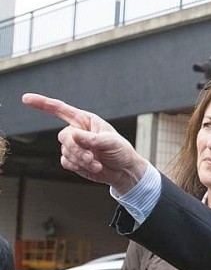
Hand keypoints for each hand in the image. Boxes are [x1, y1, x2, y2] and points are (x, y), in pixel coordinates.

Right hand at [21, 93, 148, 193]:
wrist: (124, 171)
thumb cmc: (121, 151)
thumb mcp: (111, 142)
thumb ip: (92, 139)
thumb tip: (74, 134)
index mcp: (85, 120)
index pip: (61, 109)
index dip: (42, 104)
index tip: (26, 99)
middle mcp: (77, 131)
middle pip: (64, 136)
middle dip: (76, 148)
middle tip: (92, 157)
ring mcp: (74, 146)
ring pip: (65, 151)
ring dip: (80, 160)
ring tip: (97, 163)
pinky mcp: (73, 160)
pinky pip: (66, 162)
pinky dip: (78, 167)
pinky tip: (92, 167)